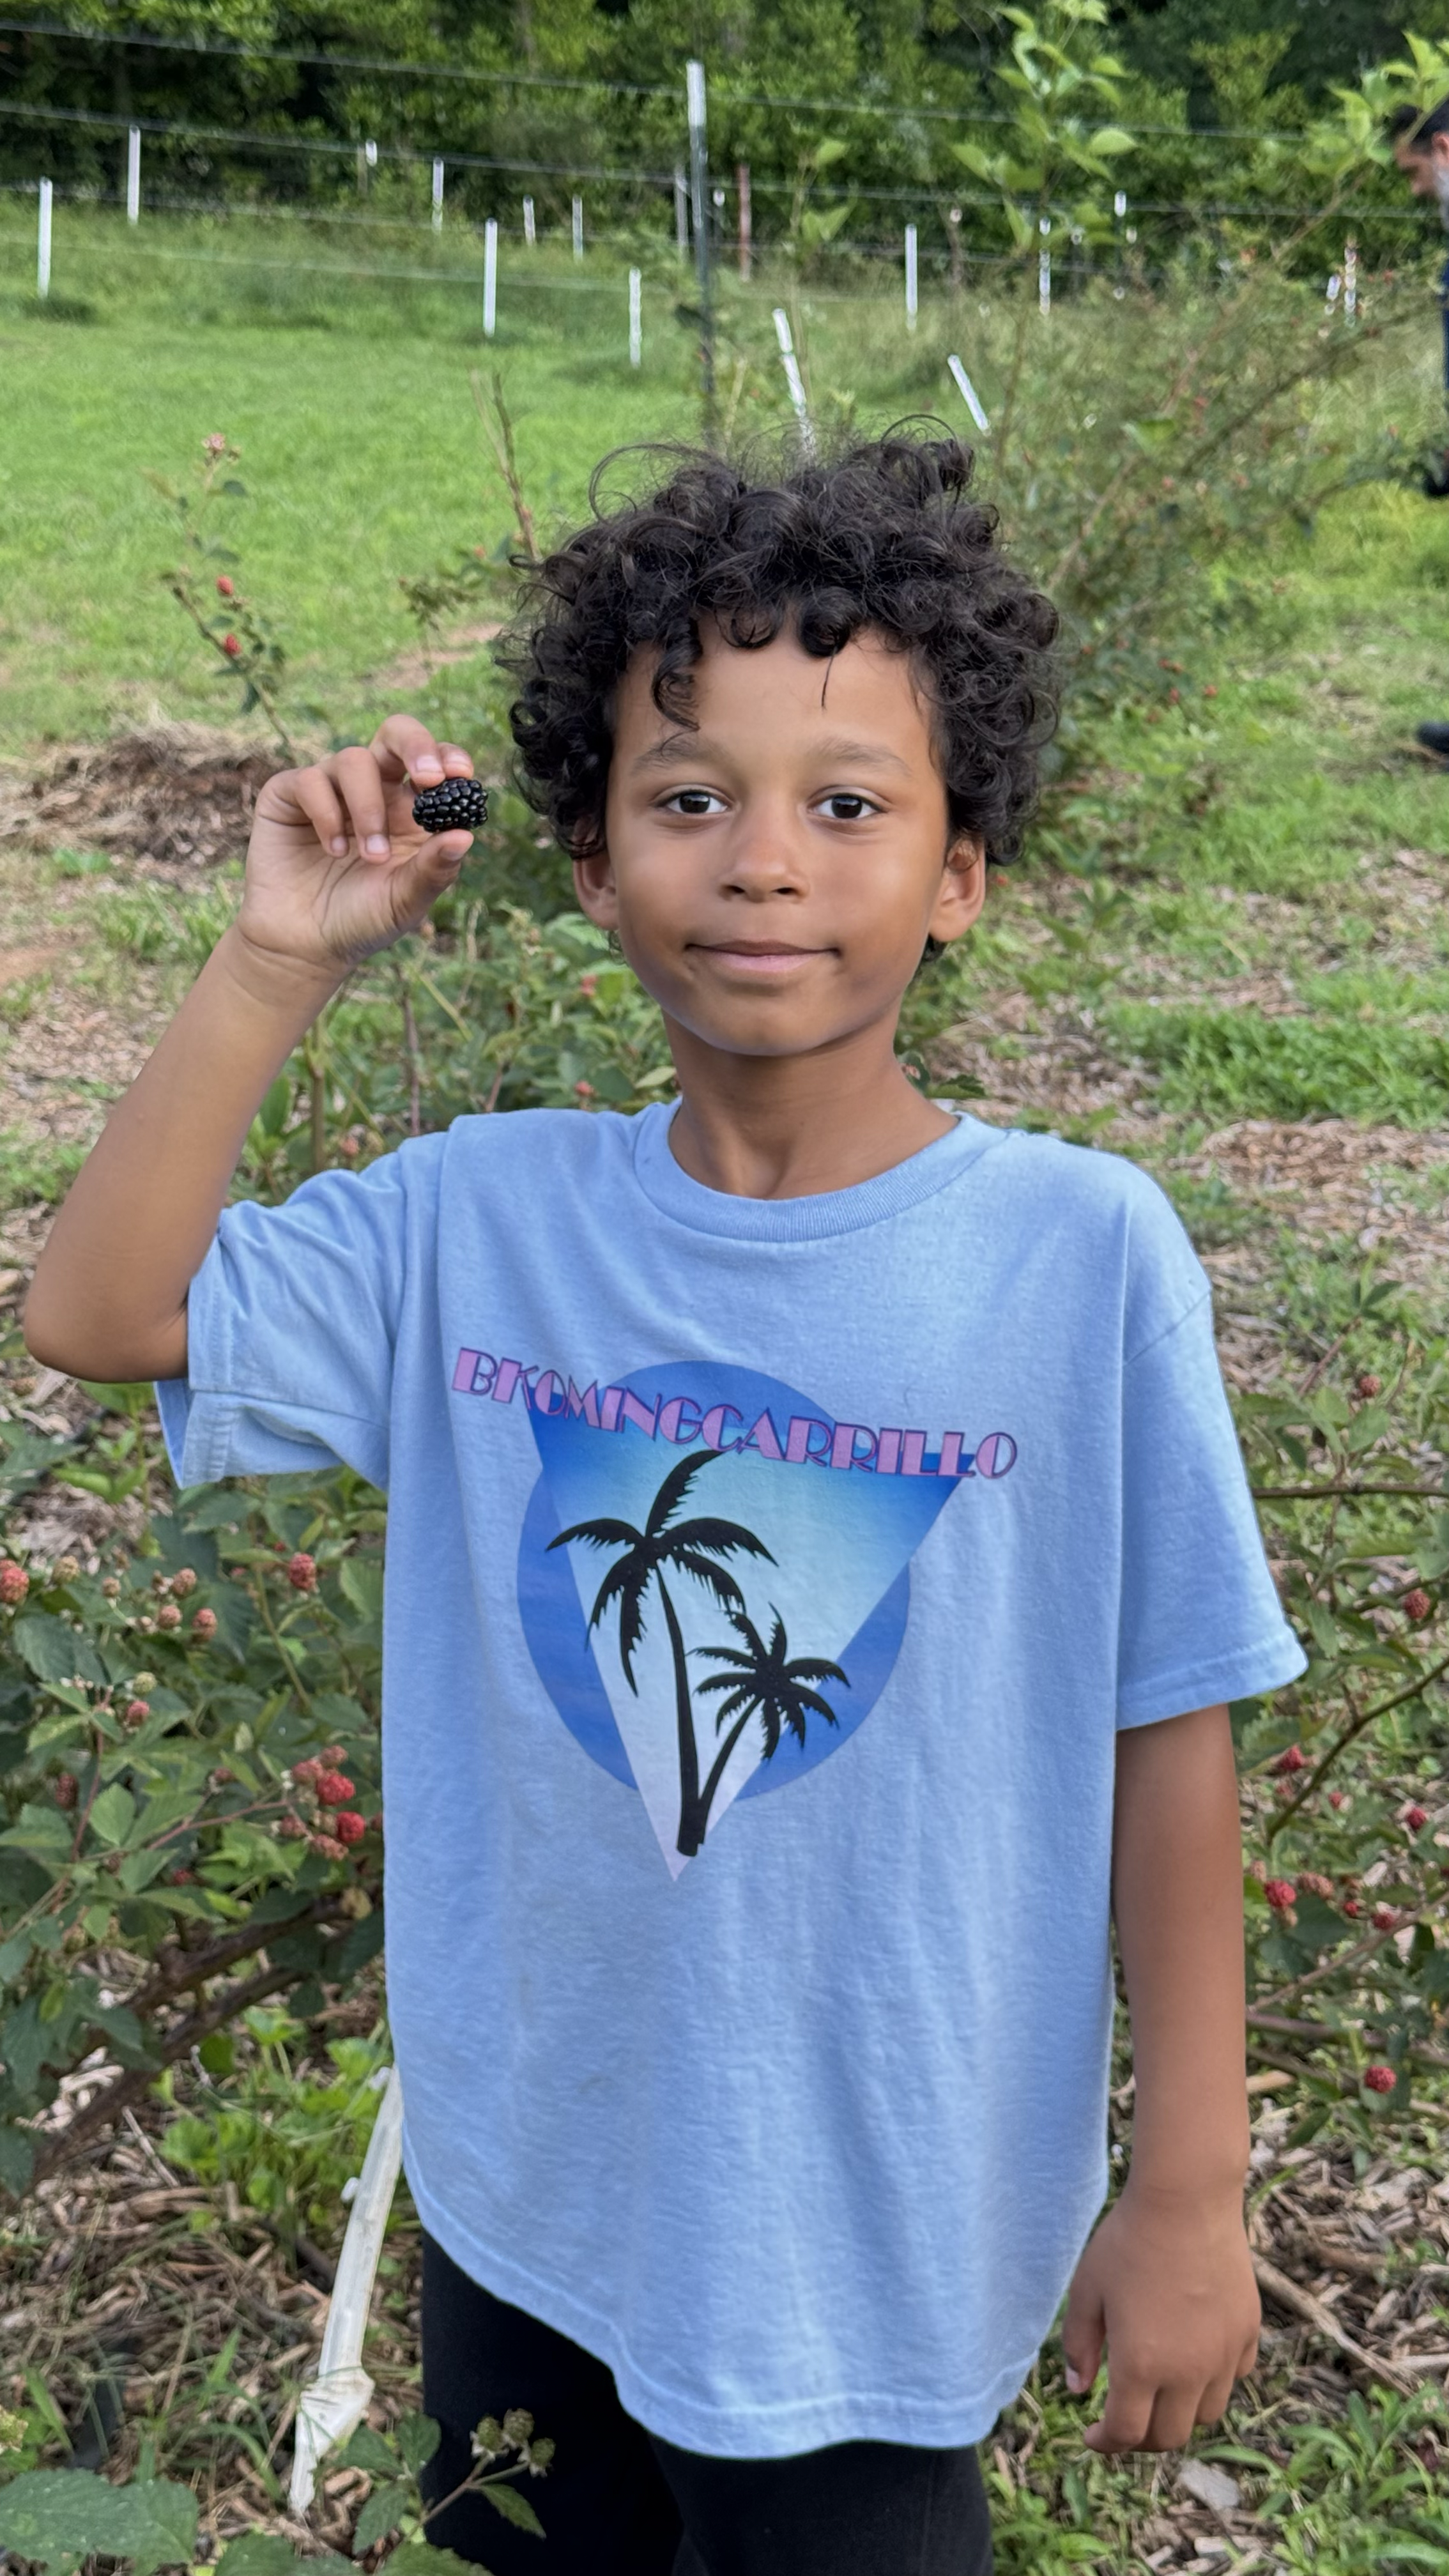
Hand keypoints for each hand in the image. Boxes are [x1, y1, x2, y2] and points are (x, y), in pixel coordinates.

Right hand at [235, 715, 480, 981]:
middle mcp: (373, 790)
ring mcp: (330, 789)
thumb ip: (434, 869)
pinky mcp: (289, 795)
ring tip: (371, 855)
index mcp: (409, 809)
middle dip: (416, 745)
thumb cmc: (362, 920)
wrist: (304, 946)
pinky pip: (311, 779)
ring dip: (368, 808)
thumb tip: (466, 835)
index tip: (460, 775)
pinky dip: (326, 813)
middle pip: (396, 733)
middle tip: (429, 777)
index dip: (449, 757)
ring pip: (354, 759)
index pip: (435, 763)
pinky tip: (332, 851)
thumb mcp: (406, 901)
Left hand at [1061, 2182, 1259, 2452]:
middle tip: (1122, 2419)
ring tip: (1158, 2392)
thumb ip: (1079, 2344)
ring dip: (1178, 2414)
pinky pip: (1232, 2378)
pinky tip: (1192, 2359)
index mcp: (1141, 2365)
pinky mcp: (1247, 2333)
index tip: (1092, 2436)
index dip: (1105, 2443)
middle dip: (1140, 2437)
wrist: (1187, 2200)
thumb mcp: (1087, 2290)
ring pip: (1205, 2414)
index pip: (1126, 2433)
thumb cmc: (1128, 2240)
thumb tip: (1079, 2389)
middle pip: (1169, 2437)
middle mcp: (1188, 2371)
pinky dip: (1211, 2382)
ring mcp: (1223, 2354)